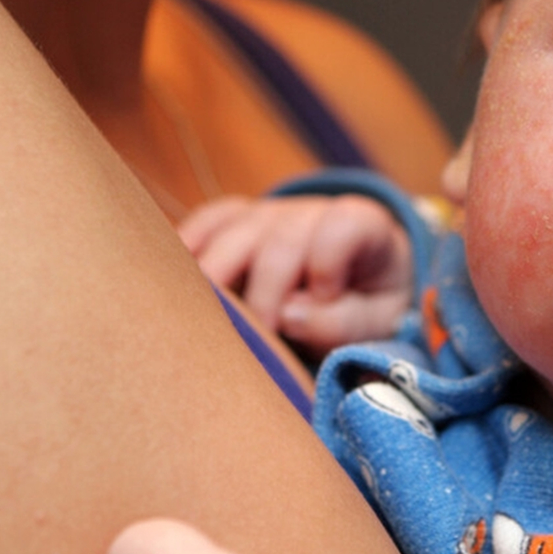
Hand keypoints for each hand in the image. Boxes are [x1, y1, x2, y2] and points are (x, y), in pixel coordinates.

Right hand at [180, 194, 413, 355]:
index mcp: (363, 227)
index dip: (328, 264)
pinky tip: (175, 289)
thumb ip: (346, 320)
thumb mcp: (377, 320)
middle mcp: (311, 212)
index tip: (321, 301)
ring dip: (219, 281)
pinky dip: (189, 251)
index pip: (343, 226)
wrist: (358, 278)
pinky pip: (206, 223)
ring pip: (235, 233)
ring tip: (208, 326)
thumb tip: (291, 316)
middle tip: (257, 341)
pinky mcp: (236, 219)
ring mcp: (270, 212)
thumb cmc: (368, 302)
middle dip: (265, 295)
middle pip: (280, 239)